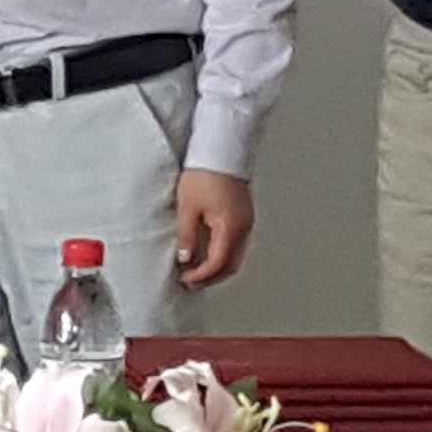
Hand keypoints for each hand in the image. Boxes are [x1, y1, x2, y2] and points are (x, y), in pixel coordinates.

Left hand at [170, 169, 255, 291]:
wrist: (220, 150)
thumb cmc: (204, 173)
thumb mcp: (187, 207)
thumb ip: (187, 236)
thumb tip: (185, 258)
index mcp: (231, 226)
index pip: (218, 263)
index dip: (201, 276)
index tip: (186, 279)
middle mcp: (243, 227)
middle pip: (230, 265)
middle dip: (211, 278)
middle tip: (191, 282)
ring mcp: (246, 222)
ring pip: (235, 257)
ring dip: (217, 268)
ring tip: (197, 270)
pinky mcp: (244, 216)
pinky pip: (236, 244)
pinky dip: (223, 255)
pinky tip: (208, 253)